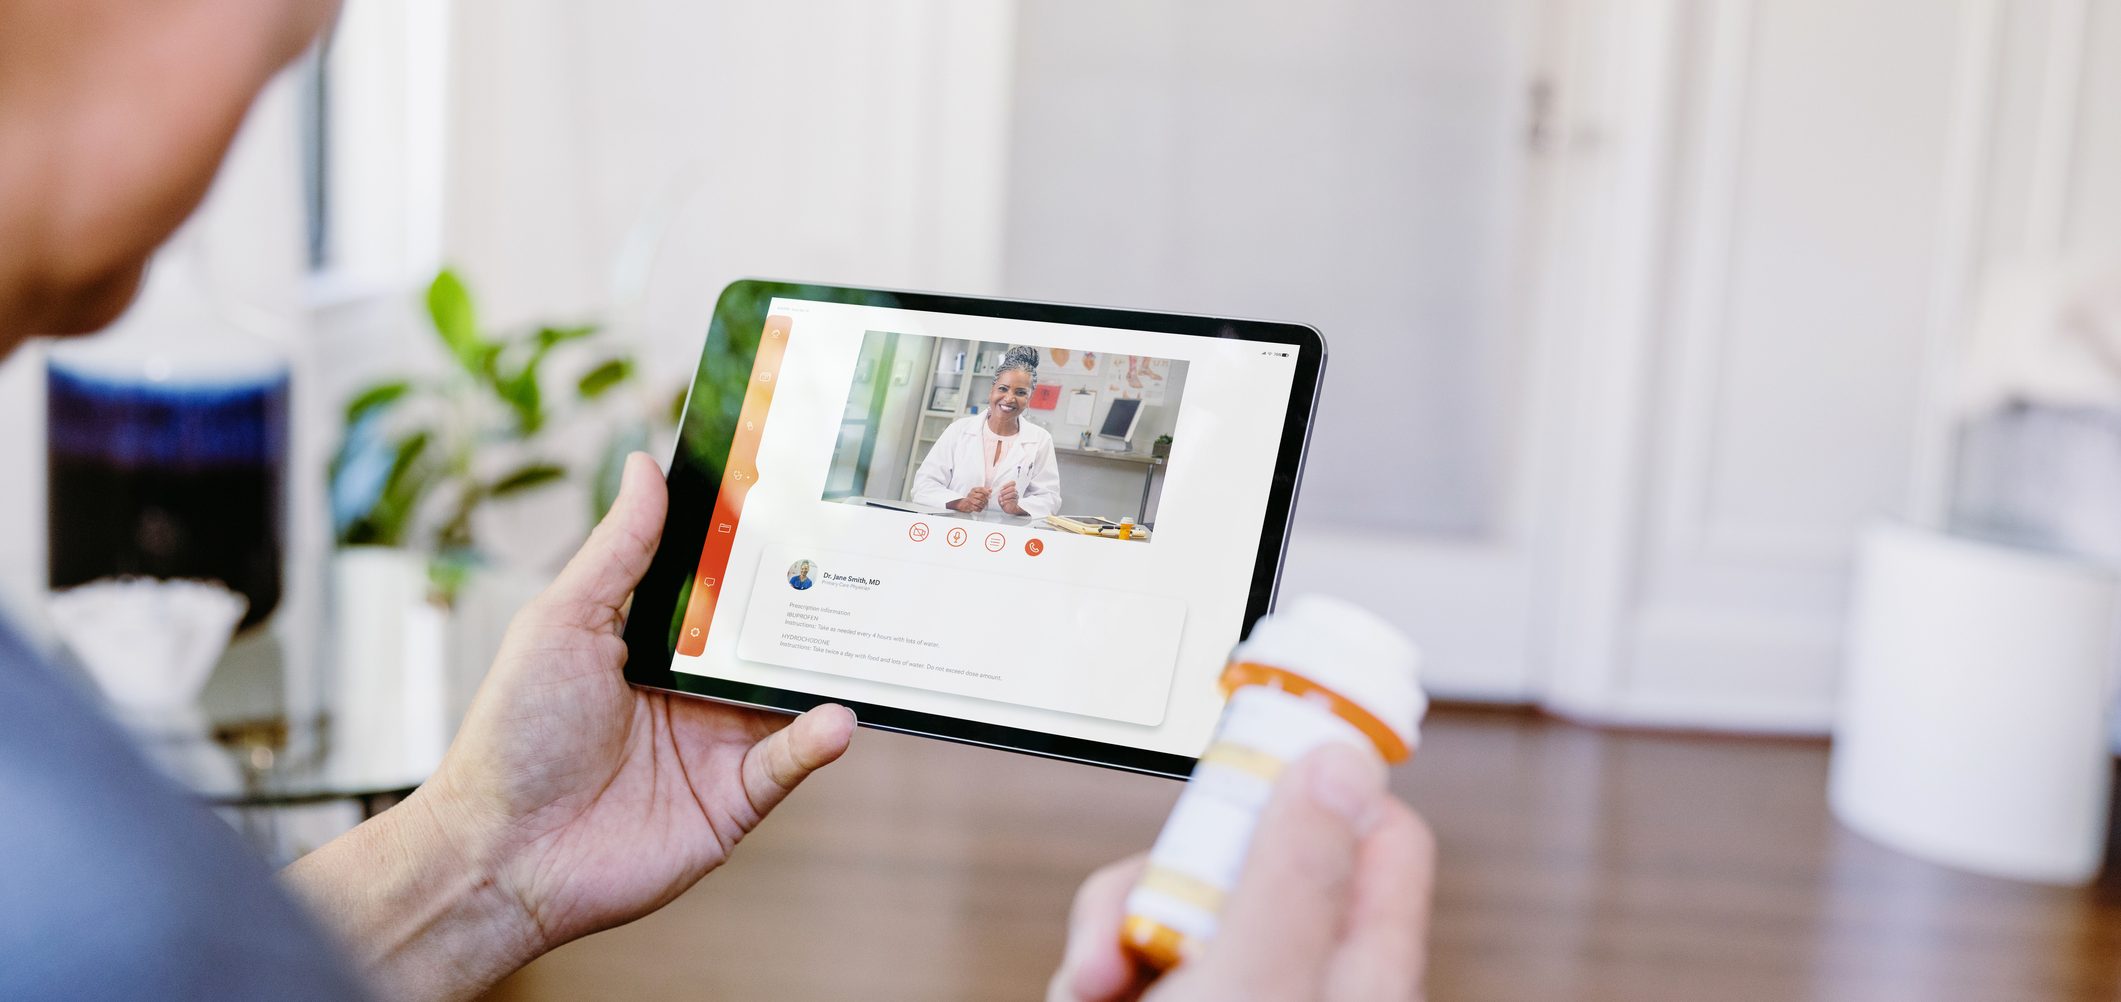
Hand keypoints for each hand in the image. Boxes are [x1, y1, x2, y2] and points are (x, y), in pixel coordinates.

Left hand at [287, 453, 855, 1000]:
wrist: (501, 855)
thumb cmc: (513, 735)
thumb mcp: (563, 623)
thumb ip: (618, 552)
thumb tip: (645, 467)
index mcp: (650, 642)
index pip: (717, 584)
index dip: (752, 544)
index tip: (798, 495)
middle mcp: (689, 690)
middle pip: (764, 635)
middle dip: (809, 598)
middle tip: (859, 554)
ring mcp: (714, 744)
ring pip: (786, 695)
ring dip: (826, 668)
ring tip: (865, 631)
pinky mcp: (730, 802)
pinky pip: (784, 764)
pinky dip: (814, 741)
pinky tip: (834, 717)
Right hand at [956, 486, 991, 511]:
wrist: (964, 503)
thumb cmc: (973, 497)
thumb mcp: (978, 492)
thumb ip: (984, 491)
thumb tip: (990, 490)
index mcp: (974, 490)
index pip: (981, 489)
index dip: (986, 492)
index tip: (989, 495)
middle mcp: (971, 494)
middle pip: (981, 496)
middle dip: (985, 499)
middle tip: (986, 501)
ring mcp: (970, 500)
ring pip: (979, 503)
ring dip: (983, 505)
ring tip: (983, 505)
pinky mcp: (970, 506)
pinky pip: (977, 508)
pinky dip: (980, 509)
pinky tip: (980, 508)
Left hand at [998, 481, 1025, 515]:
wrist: (1007, 507)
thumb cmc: (1003, 499)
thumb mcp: (1000, 494)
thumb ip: (998, 491)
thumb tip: (991, 489)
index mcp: (1011, 487)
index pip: (1013, 482)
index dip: (1007, 484)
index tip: (1002, 488)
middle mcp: (1014, 491)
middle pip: (1013, 488)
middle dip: (1005, 491)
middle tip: (1000, 494)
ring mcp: (1016, 496)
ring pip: (1013, 494)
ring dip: (1006, 496)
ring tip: (1001, 499)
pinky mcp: (1016, 501)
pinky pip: (1012, 500)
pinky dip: (1006, 501)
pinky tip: (1002, 503)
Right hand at [1047, 747, 1434, 1001]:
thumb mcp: (1253, 982)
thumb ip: (1295, 872)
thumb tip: (1343, 761)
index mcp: (1364, 969)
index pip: (1376, 828)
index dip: (1312, 778)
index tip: (1252, 740)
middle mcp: (1308, 976)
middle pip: (1251, 852)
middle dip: (1169, 875)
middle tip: (1143, 915)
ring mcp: (1244, 989)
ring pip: (1178, 902)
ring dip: (1117, 931)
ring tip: (1100, 984)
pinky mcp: (1176, 1000)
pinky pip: (1134, 951)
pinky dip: (1098, 972)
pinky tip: (1092, 998)